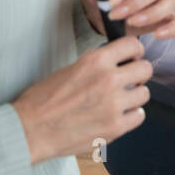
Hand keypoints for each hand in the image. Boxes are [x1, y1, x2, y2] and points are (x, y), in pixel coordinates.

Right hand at [12, 36, 152, 164]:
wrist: (29, 130)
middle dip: (138, 74)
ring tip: (119, 101)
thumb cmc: (42, 101)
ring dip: (134, 96)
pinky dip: (130, 116)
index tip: (132, 57)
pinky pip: (139, 116)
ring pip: (144, 94)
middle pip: (145, 69)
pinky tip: (117, 116)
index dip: (135, 51)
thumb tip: (118, 63)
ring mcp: (113, 105)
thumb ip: (96, 65)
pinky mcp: (115, 127)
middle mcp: (108, 80)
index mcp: (95, 61)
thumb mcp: (70, 69)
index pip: (133, 45)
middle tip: (129, 80)